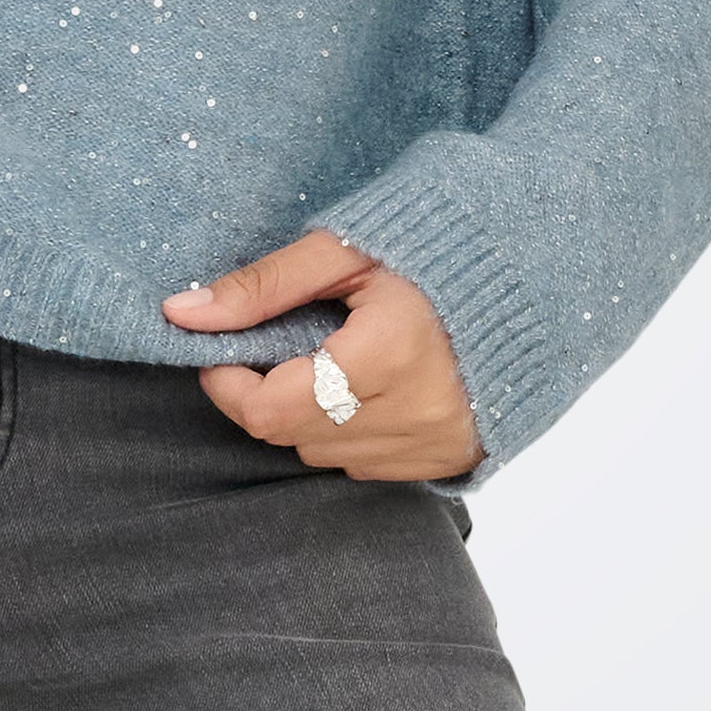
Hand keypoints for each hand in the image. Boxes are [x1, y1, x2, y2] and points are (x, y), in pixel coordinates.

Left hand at [162, 230, 484, 482]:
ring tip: (334, 357)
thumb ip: (262, 286)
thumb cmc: (431, 247)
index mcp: (386, 354)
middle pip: (292, 435)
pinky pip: (367, 463)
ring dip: (310, 414)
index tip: (223, 350)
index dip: (229, 384)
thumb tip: (181, 315)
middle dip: (267, 394)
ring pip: (325, 454)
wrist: (529, 270)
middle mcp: (415, 412)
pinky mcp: (452, 458)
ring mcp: (437, 443)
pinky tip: (371, 384)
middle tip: (278, 345)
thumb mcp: (341, 250)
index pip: (269, 409)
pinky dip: (351, 429)